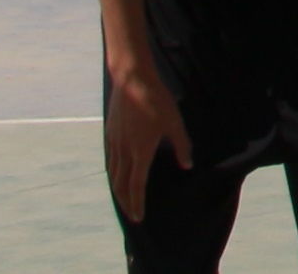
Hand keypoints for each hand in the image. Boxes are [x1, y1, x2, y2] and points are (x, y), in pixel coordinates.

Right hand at [105, 58, 192, 221]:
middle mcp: (124, 151)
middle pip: (121, 185)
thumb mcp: (175, 122)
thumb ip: (182, 145)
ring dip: (118, 191)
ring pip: (113, 174)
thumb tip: (187, 165)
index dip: (137, 203)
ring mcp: (114, 143)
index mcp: (140, 152)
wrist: (131, 80)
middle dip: (126, 203)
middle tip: (131, 215)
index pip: (136, 185)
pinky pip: (110, 161)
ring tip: (124, 200)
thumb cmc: (157, 100)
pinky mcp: (110, 134)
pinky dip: (113, 174)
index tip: (139, 217)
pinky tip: (117, 175)